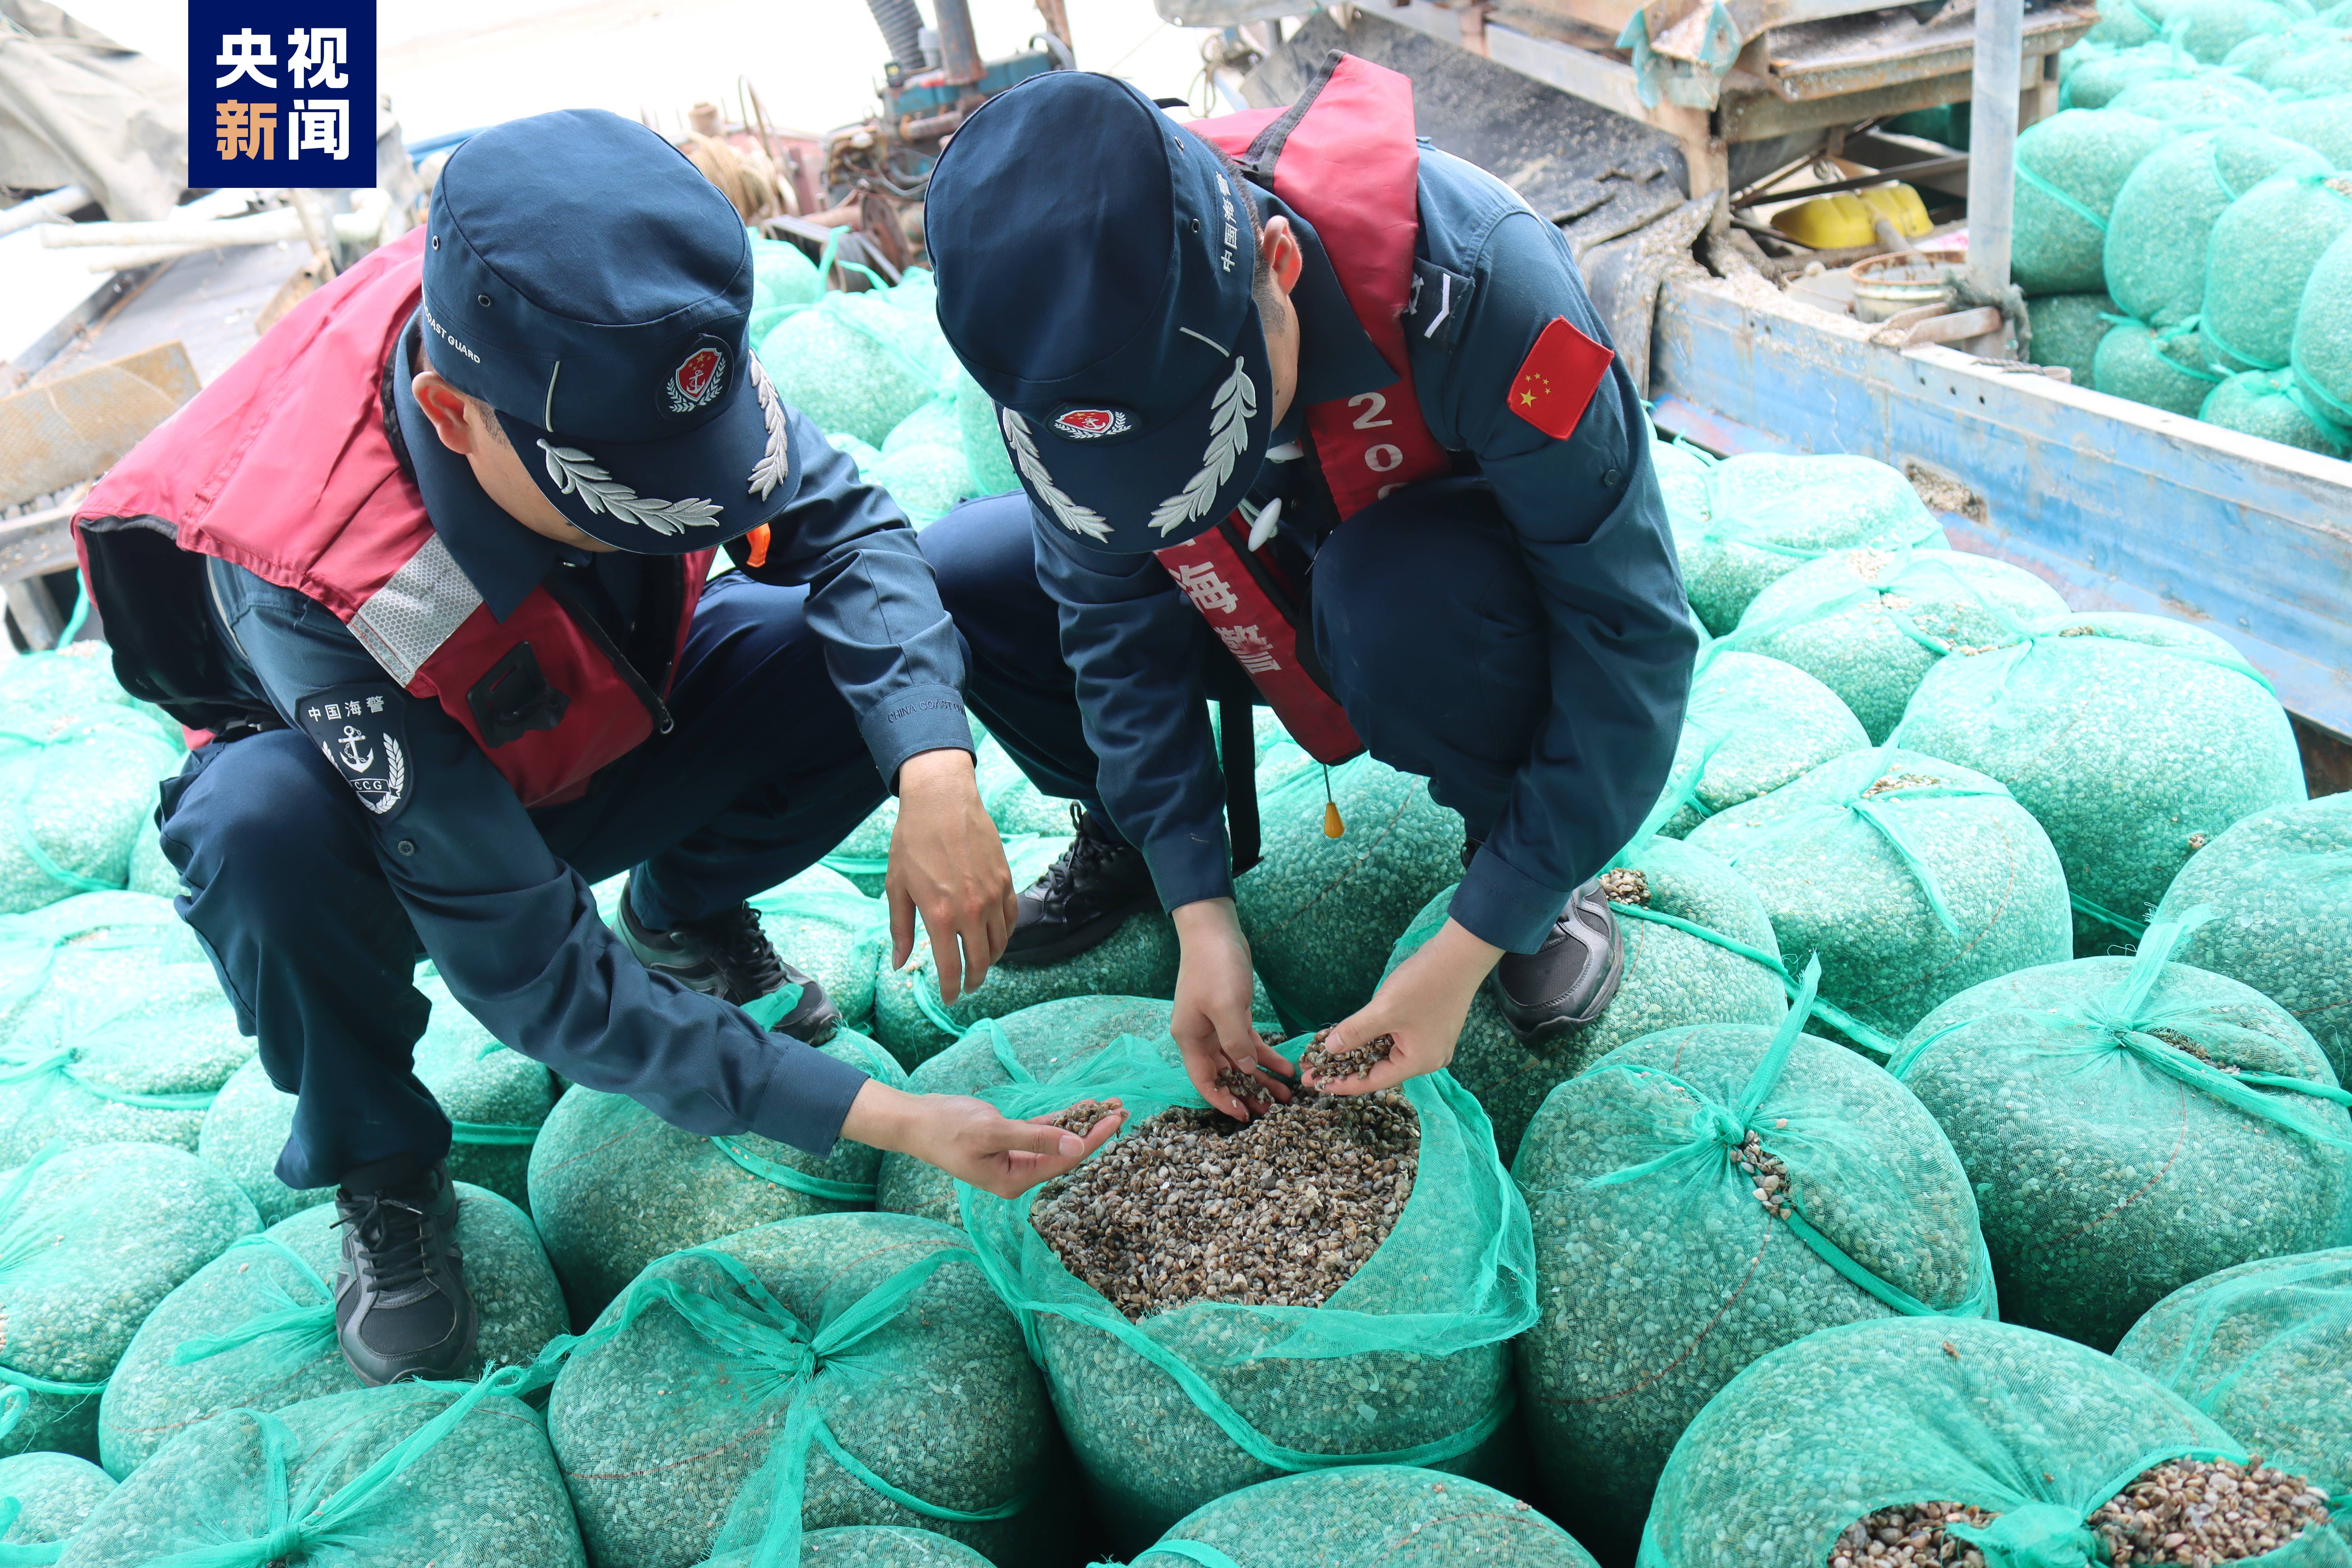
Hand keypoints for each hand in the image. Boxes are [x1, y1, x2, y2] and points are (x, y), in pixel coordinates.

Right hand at [842, 1081, 1127, 1198]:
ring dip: (1083, 1122)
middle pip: (1066, 1153)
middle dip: (1094, 1132)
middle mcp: (1019, 1172)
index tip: (1114, 1122)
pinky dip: (1063, 1117)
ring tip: (1112, 1106)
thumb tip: (1075, 1147)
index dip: (1091, 1141)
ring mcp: (1016, 1156)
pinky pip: (1045, 1129)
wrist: (918, 1120)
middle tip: (1122, 1111)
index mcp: (1015, 1181)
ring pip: (1058, 1139)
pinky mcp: (1011, 1139)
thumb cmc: (948, 1129)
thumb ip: (1036, 1139)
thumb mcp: (993, 1134)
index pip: (1063, 1162)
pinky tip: (1084, 1105)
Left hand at [887, 748, 1017, 1003]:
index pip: (952, 968)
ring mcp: (992, 895)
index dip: (951, 990)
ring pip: (1001, 942)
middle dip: (974, 981)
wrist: (941, 801)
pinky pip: (1011, 918)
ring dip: (991, 960)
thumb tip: (900, 963)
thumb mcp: (897, 887)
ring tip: (981, 965)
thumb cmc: (912, 842)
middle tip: (967, 987)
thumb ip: (901, 929)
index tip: (950, 999)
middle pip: (981, 961)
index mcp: (940, 915)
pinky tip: (995, 937)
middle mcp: (971, 910)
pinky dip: (1005, 934)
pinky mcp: (1005, 880)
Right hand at [1171, 898, 1293, 1118]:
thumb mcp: (1227, 1006)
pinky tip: (1286, 1067)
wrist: (1214, 930)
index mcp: (1191, 1039)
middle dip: (1248, 1093)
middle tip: (1274, 1111)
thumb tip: (1247, 1071)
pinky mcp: (1233, 1014)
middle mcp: (1201, 1036)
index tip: (1246, 1117)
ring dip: (1262, 1077)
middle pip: (1225, 1075)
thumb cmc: (1215, 966)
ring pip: (1240, 1061)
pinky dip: (1267, 1055)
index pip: (1205, 1081)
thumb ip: (1236, 1042)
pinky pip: (1250, 1042)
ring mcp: (1216, 1026)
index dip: (1224, 1101)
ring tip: (1286, 1095)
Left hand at [1309, 917, 1500, 1096]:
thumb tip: (1331, 1048)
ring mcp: (1430, 1043)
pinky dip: (1373, 1039)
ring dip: (1357, 1052)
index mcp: (1419, 1061)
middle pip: (1380, 1069)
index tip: (1316, 1083)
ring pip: (1386, 1053)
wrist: (1460, 954)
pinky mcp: (1429, 1027)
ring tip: (1327, 1053)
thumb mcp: (1385, 1009)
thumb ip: (1356, 1031)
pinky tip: (1353, 1035)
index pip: (1373, 1080)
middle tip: (1314, 1068)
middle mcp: (1427, 1058)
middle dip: (1346, 1068)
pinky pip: (1395, 1040)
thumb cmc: (1425, 983)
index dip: (1342, 1083)